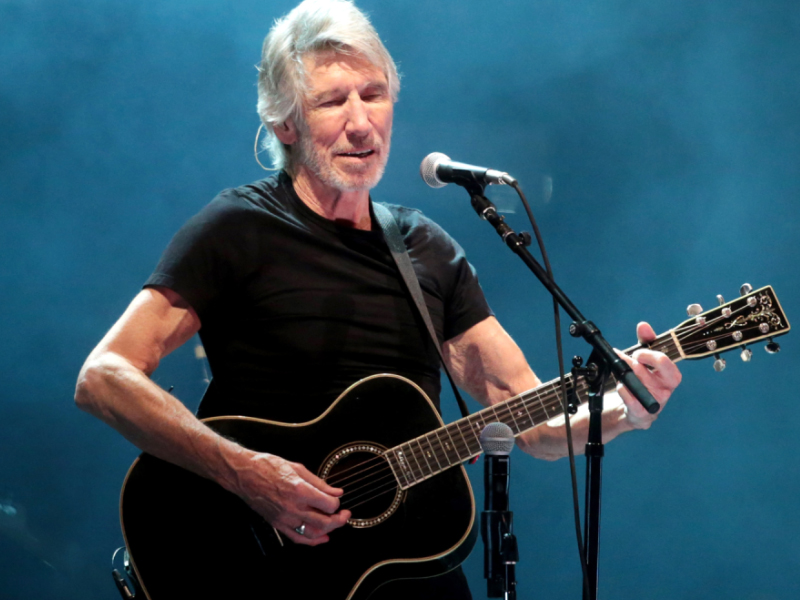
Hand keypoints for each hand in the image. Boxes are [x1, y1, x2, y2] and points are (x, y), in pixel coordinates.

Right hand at [232, 452, 350, 545]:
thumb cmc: (267, 466)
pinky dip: (311, 541)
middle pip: (325, 522)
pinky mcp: (277, 524)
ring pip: (313, 533)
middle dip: (339, 520)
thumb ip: (319, 483)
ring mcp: (285, 518)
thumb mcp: (298, 468)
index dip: (337, 503)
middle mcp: (293, 507)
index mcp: (300, 490)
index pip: (329, 504)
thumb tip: (336, 491)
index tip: (336, 499)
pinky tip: (321, 538)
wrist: (244, 474)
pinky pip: (297, 538)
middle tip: (344, 515)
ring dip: (328, 531)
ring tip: (334, 525)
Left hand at [616, 322, 681, 429]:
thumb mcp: (646, 360)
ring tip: (622, 372)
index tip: (637, 353)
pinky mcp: (642, 413)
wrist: (637, 409)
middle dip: (635, 364)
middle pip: (649, 373)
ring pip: (636, 382)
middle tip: (629, 362)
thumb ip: (647, 341)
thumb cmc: (644, 382)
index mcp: (671, 376)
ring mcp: (655, 402)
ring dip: (624, 374)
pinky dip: (622, 389)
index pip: (664, 361)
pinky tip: (622, 386)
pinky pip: (628, 396)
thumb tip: (643, 326)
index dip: (647, 355)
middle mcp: (666, 390)